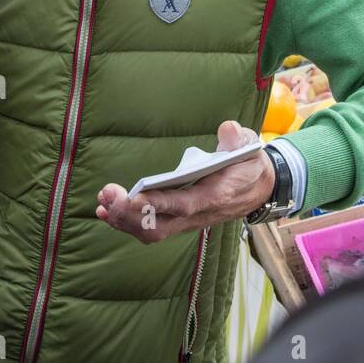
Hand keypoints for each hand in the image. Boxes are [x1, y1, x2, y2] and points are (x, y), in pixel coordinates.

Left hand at [96, 121, 274, 243]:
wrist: (260, 188)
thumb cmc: (249, 163)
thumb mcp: (250, 146)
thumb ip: (238, 139)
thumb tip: (226, 130)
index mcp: (216, 195)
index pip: (184, 204)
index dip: (158, 204)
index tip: (133, 197)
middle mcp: (199, 214)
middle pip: (160, 226)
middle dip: (129, 215)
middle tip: (107, 195)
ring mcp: (188, 221)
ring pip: (152, 232)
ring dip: (124, 220)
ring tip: (103, 201)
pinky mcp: (180, 221)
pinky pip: (151, 229)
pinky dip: (127, 222)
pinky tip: (108, 210)